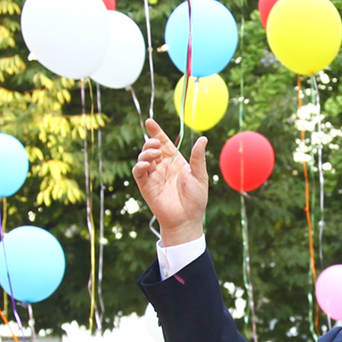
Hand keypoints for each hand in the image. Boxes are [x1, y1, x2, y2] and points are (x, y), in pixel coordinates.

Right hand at [133, 119, 209, 245]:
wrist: (187, 219)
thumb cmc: (196, 199)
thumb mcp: (200, 176)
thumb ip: (198, 158)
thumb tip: (203, 139)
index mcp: (176, 162)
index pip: (164, 143)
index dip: (156, 131)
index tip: (149, 121)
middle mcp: (163, 167)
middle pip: (151, 148)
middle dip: (151, 142)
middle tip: (157, 145)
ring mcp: (154, 176)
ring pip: (143, 157)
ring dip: (146, 152)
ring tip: (154, 154)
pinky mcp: (146, 186)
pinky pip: (138, 172)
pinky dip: (139, 166)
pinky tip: (146, 165)